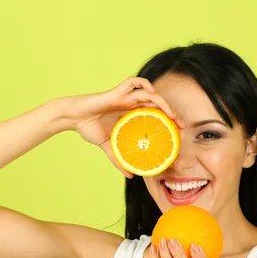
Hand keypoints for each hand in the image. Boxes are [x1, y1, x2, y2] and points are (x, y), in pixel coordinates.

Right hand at [61, 77, 186, 177]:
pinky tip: (152, 92)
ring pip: (150, 93)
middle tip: (182, 125)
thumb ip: (119, 160)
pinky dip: (144, 84)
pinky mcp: (117, 92)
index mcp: (131, 114)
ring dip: (164, 102)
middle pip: (158, 104)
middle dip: (172, 113)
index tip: (179, 131)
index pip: (156, 114)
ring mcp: (125, 97)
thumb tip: (130, 176)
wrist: (74, 118)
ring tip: (173, 115)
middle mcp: (131, 104)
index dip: (169, 120)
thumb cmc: (89, 128)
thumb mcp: (108, 147)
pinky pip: (133, 82)